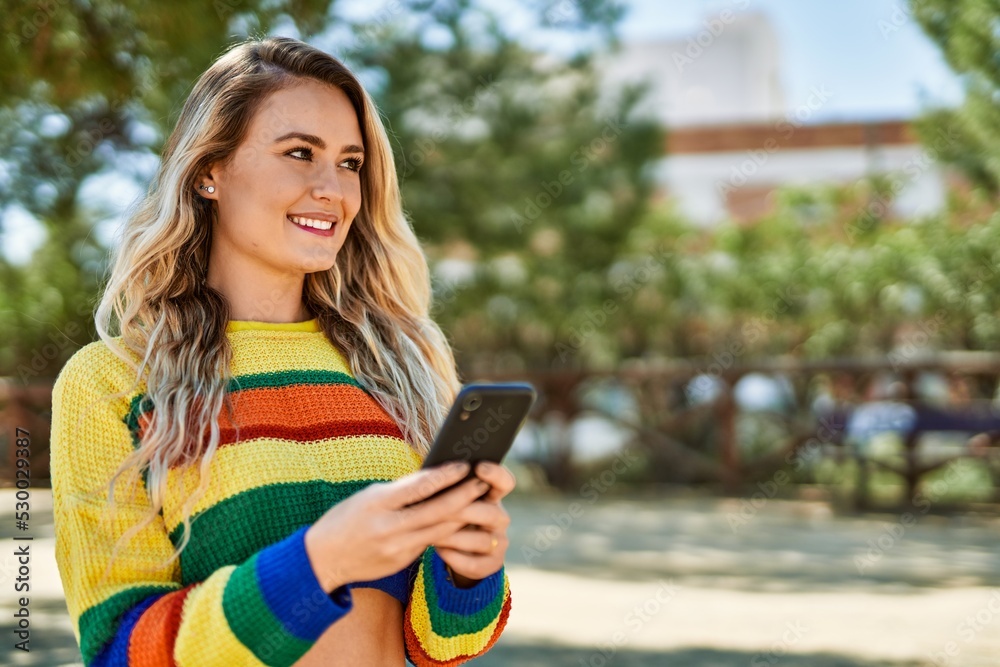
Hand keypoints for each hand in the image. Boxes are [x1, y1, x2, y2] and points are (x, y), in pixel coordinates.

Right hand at [304, 461, 490, 591]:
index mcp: (378, 502)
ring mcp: (397, 547)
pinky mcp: (402, 561)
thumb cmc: (346, 518)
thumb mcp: (369, 496)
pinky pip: (430, 543)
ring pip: (441, 529)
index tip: (464, 465)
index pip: (420, 486)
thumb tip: (434, 479)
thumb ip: (401, 491)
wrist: (323, 559)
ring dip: (463, 514)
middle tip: (482, 482)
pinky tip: (461, 520)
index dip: (446, 475)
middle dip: (464, 495)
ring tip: (478, 499)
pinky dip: (447, 530)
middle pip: (438, 510)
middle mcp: (389, 526)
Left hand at [431, 460, 515, 585]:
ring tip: (432, 533)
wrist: (456, 552)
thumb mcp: (451, 498)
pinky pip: (476, 564)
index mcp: (492, 496)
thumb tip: (431, 467)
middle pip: (491, 512)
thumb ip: (449, 486)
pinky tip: (440, 550)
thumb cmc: (449, 516)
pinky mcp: (493, 564)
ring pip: (483, 540)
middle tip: (439, 510)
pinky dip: (455, 558)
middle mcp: (500, 518)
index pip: (505, 482)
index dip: (496, 474)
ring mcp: (499, 542)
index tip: (478, 467)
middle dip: (463, 511)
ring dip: (455, 537)